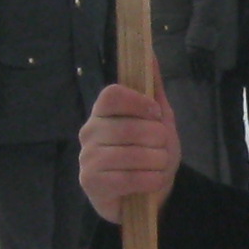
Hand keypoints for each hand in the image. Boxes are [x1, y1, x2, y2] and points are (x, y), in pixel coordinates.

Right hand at [79, 82, 180, 210]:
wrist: (149, 195)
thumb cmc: (151, 154)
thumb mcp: (159, 121)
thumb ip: (153, 89)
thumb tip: (151, 54)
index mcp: (103, 112)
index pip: (112, 94)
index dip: (138, 102)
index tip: (156, 114)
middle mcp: (89, 131)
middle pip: (128, 126)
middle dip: (158, 140)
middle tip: (162, 149)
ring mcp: (86, 158)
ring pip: (131, 154)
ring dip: (157, 162)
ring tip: (159, 167)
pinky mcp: (90, 183)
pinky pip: (126, 178)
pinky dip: (149, 180)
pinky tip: (152, 182)